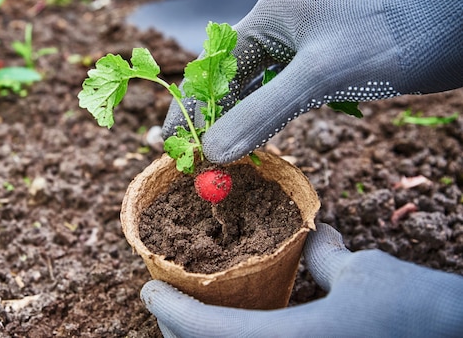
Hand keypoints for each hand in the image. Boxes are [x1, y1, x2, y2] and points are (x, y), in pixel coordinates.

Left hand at [141, 223, 462, 337]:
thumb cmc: (419, 314)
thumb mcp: (363, 274)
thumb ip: (325, 258)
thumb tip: (314, 239)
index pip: (208, 333)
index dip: (171, 312)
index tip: (148, 290)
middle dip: (179, 333)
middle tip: (162, 303)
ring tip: (192, 317)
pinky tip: (245, 328)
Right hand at [163, 0, 462, 163]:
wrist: (447, 39)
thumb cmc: (386, 44)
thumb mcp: (318, 78)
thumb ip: (263, 113)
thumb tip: (214, 151)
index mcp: (270, 13)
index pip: (214, 64)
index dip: (189, 105)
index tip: (168, 140)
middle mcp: (277, 26)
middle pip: (227, 77)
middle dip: (207, 117)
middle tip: (187, 155)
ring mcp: (295, 46)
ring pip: (250, 89)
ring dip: (232, 122)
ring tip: (211, 158)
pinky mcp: (312, 65)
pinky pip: (274, 95)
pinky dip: (260, 121)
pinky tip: (249, 144)